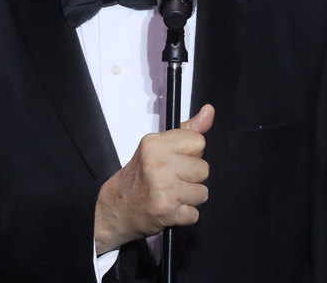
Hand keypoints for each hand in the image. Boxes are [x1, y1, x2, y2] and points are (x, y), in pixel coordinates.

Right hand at [93, 103, 214, 254]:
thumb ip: (187, 130)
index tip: (176, 160)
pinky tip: (169, 208)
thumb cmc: (140, 175)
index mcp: (155, 143)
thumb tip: (209, 111)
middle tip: (171, 179)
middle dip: (192, 178)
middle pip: (204, 169)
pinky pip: (195, 214)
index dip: (191, 153)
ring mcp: (163, 188)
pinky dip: (184, 214)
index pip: (198, 142)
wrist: (117, 205)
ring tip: (171, 194)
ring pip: (202, 193)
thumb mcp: (158, 146)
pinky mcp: (167, 210)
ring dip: (189, 198)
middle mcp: (158, 163)